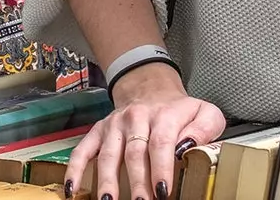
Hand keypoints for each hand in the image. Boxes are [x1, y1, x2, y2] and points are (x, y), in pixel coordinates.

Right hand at [66, 64, 224, 199]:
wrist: (151, 89)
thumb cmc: (180, 111)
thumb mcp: (204, 113)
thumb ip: (205, 129)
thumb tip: (191, 147)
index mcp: (164, 116)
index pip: (161, 143)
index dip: (161, 168)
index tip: (163, 191)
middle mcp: (136, 118)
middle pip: (134, 152)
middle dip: (136, 181)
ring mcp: (114, 125)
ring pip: (109, 154)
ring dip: (107, 180)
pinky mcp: (99, 131)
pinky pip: (83, 150)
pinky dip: (75, 169)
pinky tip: (74, 189)